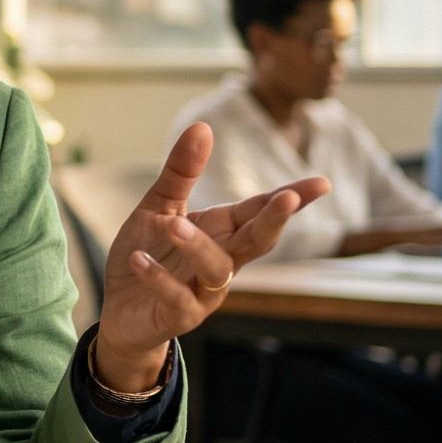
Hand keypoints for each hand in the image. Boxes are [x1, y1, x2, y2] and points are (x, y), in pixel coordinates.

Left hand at [97, 123, 328, 385]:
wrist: (119, 310)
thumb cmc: (147, 253)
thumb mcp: (159, 207)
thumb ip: (182, 172)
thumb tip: (203, 126)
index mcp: (222, 231)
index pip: (260, 210)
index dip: (290, 197)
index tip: (322, 182)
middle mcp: (222, 261)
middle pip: (257, 241)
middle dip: (273, 220)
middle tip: (286, 198)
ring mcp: (204, 292)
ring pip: (218, 270)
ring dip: (199, 247)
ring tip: (173, 227)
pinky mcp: (179, 316)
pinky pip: (176, 297)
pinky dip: (159, 278)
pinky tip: (139, 259)